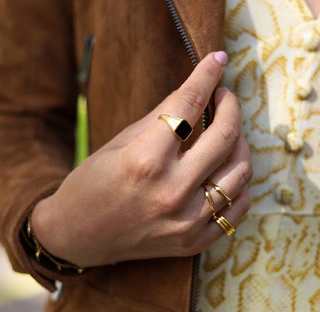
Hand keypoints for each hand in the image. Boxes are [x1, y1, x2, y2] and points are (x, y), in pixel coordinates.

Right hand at [32, 52, 251, 267]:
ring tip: (226, 134)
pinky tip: (226, 170)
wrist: (78, 236)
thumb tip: (193, 91)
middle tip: (223, 97)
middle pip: (225, 136)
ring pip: (240, 171)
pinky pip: (237, 208)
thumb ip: (160, 117)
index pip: (189, 105)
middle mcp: (171, 192)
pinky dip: (238, 183)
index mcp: (145, 161)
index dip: (206, 76)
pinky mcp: (193, 242)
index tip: (216, 61)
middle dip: (230, 105)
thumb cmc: (91, 185)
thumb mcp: (118, 144)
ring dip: (239, 142)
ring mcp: (186, 222)